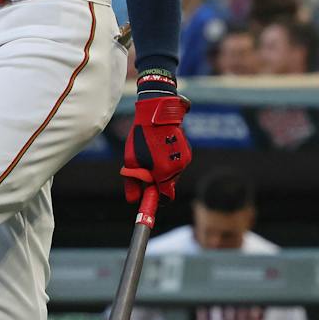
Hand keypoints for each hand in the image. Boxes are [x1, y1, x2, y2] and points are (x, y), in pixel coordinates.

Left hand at [120, 75, 190, 204]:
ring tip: (150, 153)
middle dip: (156, 183)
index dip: (155, 202)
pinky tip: (159, 147)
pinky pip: (177, 163)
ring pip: (173, 174)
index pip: (164, 198)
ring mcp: (185, 159)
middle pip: (168, 186)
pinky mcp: (187, 151)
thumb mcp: (131, 160)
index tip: (148, 207)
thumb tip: (133, 201)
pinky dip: (168, 161)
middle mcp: (178, 168)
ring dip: (162, 171)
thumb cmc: (141, 136)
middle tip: (143, 172)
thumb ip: (133, 182)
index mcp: (165, 172)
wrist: (157, 112)